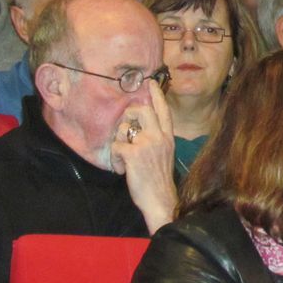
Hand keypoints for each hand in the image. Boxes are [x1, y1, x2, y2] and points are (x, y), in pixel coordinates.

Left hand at [110, 79, 176, 232]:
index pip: (163, 111)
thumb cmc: (159, 180)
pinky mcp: (134, 153)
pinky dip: (115, 158)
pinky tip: (122, 168)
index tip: (150, 83)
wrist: (161, 199)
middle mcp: (159, 137)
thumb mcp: (164, 154)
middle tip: (127, 128)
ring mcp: (147, 144)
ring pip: (124, 127)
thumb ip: (156, 139)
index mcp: (168, 137)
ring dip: (119, 141)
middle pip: (141, 110)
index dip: (156, 95)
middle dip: (129, 115)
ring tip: (124, 157)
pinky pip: (115, 146)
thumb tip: (139, 128)